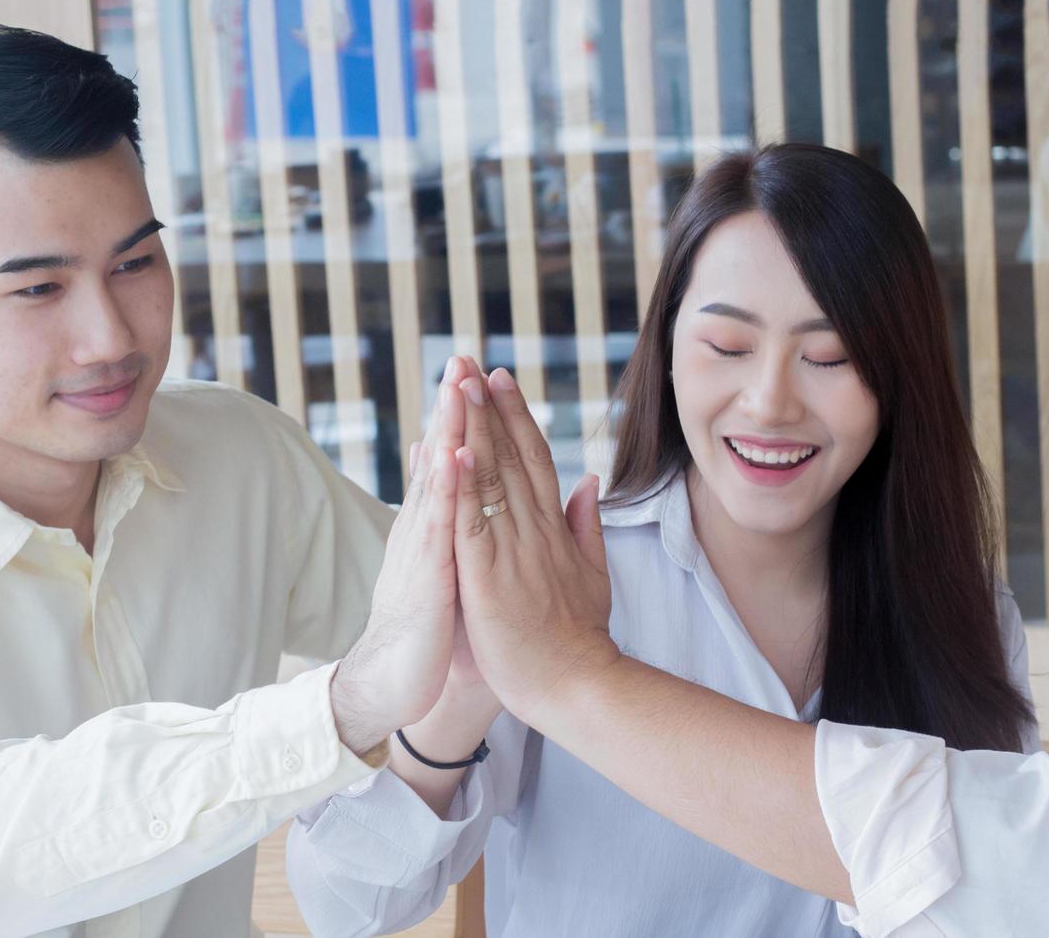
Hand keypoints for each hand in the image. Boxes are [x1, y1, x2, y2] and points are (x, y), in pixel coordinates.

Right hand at [330, 357, 467, 754]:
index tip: (478, 375)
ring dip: (447, 430)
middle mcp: (427, 529)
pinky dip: (442, 485)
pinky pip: (436, 524)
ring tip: (455, 384)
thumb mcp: (455, 572)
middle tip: (462, 357)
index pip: (457, 463)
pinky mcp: (425, 576)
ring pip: (438, 480)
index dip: (467, 420)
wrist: (398, 681)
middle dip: (454, 407)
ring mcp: (423, 549)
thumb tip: (468, 499)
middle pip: (444, 458)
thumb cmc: (432, 631)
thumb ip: (463, 531)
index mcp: (443, 528)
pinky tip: (448, 450)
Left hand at [449, 367, 617, 726]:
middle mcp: (534, 530)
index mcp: (553, 528)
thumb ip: (587, 524)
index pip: (534, 458)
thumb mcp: (592, 572)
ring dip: (473, 429)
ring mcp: (511, 551)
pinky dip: (464, 486)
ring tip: (458, 387)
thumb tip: (591, 480)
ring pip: (491, 478)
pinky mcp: (488, 577)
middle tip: (470, 362)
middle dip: (489, 407)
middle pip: (511, 455)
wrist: (576, 685)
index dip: (516, 416)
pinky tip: (456, 450)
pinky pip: (472, 523)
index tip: (499, 379)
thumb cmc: (579, 636)